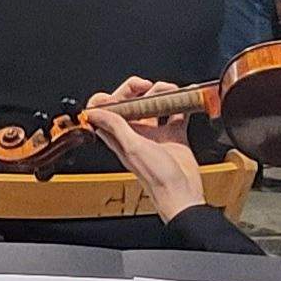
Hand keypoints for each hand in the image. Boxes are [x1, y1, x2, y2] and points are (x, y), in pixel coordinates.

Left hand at [80, 78, 211, 219]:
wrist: (182, 193)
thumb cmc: (157, 178)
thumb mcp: (133, 148)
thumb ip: (116, 127)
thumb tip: (94, 112)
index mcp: (119, 137)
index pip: (106, 113)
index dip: (108, 99)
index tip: (119, 93)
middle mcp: (135, 134)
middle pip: (131, 104)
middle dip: (137, 90)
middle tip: (148, 87)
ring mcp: (154, 134)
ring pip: (153, 105)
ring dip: (161, 94)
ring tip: (171, 91)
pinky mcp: (173, 136)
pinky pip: (175, 114)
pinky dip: (181, 104)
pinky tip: (186, 97)